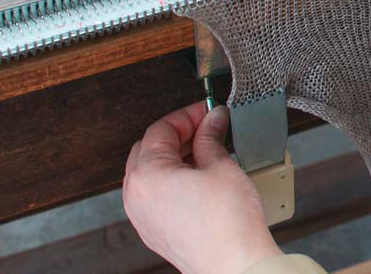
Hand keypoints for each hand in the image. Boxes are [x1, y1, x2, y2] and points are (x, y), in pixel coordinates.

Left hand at [124, 103, 281, 273]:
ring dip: (175, 157)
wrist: (234, 265)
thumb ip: (210, 138)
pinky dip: (173, 180)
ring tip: (207, 151)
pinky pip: (156, 195)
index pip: (160, 129)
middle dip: (179, 135)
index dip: (188, 115)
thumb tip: (212, 120)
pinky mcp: (156, 232)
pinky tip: (200, 177)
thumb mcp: (221, 167)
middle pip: (149, 149)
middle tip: (208, 127)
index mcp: (146, 176)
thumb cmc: (228, 224)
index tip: (208, 111)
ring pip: (151, 173)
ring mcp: (143, 218)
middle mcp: (136, 197)